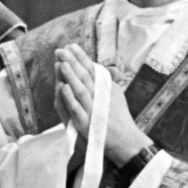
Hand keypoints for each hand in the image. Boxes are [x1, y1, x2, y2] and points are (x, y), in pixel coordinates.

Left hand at [55, 44, 146, 165]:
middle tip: (61, 50)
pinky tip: (63, 87)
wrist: (126, 141)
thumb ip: (108, 81)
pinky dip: (70, 98)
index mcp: (106, 88)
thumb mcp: (115, 95)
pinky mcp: (86, 123)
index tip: (70, 46)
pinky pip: (77, 109)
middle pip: (85, 77)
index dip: (81, 57)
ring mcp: (93, 110)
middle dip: (73, 62)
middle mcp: (100, 96)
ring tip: (61, 63)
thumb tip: (107, 67)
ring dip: (71, 76)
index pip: (92, 69)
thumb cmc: (118, 117)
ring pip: (81, 90)